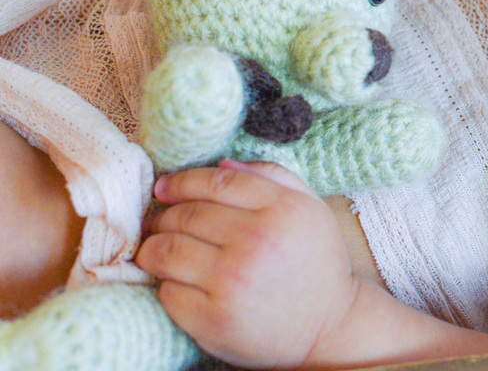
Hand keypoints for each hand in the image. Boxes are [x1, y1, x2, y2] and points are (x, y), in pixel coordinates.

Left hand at [135, 160, 360, 368]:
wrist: (330, 326)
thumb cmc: (317, 263)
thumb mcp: (310, 209)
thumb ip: (273, 176)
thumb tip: (222, 163)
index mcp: (282, 209)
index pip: (216, 182)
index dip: (182, 182)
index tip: (164, 189)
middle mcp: (256, 241)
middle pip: (185, 215)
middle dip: (165, 216)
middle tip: (162, 223)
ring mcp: (232, 281)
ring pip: (166, 251)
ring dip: (154, 248)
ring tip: (158, 250)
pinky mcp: (213, 319)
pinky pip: (167, 292)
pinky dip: (166, 285)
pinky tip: (179, 283)